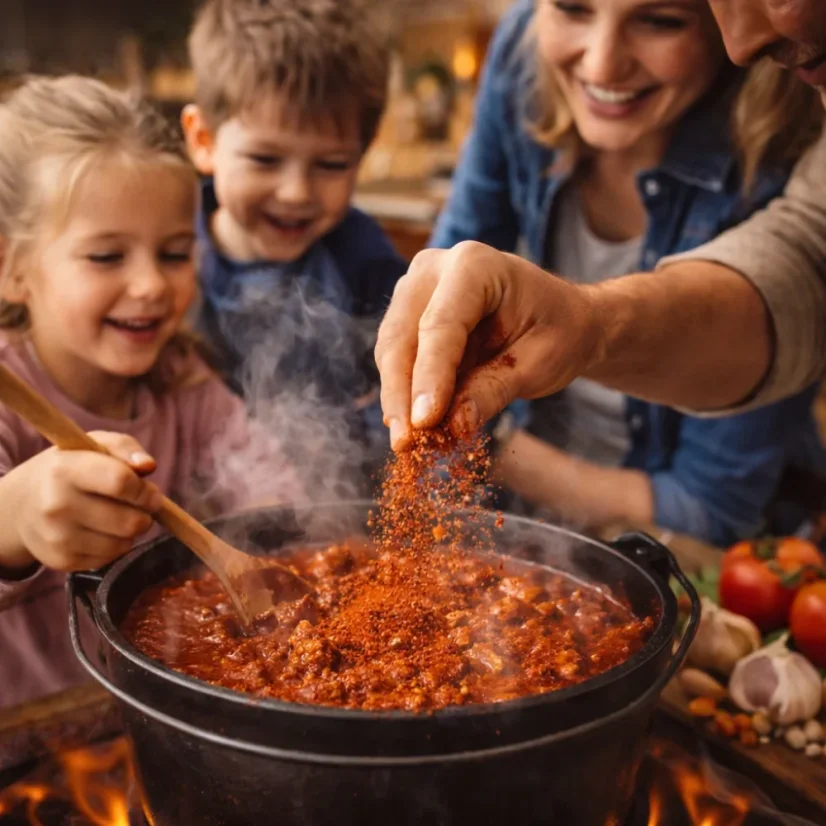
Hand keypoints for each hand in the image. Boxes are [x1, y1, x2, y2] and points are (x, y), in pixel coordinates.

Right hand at [0, 432, 162, 573]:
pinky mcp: (62, 559)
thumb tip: (148, 465)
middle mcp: (57, 505)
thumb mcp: (93, 445)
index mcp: (65, 470)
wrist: (21, 506)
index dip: (145, 489)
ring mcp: (58, 536)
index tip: (150, 491)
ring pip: (124, 543)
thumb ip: (124, 447)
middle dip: (145, 513)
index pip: (121, 482)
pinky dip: (116, 545)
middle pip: (129, 520)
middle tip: (139, 505)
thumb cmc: (69, 469)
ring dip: (132, 531)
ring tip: (120, 515)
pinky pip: (111, 557)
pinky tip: (102, 531)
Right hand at [376, 242, 603, 448]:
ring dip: (397, 399)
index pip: (441, 326)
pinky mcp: (409, 314)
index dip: (429, 377)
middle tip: (405, 443)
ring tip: (409, 443)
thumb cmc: (559, 331)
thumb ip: (495, 389)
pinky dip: (404, 394)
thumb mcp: (539, 363)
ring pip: (391, 350)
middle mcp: (435, 268)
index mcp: (475, 266)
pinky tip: (415, 428)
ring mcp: (416, 289)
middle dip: (401, 393)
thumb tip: (454, 426)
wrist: (563, 318)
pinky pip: (396, 359)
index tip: (424, 422)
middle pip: (403, 336)